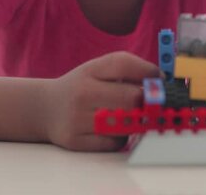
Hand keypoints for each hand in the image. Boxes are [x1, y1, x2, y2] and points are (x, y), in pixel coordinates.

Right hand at [42, 51, 159, 151]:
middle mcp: (82, 93)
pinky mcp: (76, 140)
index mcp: (90, 70)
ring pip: (126, 123)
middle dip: (146, 101)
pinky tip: (113, 129)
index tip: (159, 79)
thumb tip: (161, 81)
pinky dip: (121, 137)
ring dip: (135, 121)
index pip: (124, 64)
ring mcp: (77, 118)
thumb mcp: (97, 70)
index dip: (148, 71)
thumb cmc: (82, 87)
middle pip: (131, 98)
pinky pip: (114, 142)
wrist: (44, 108)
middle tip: (150, 103)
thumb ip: (128, 70)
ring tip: (130, 115)